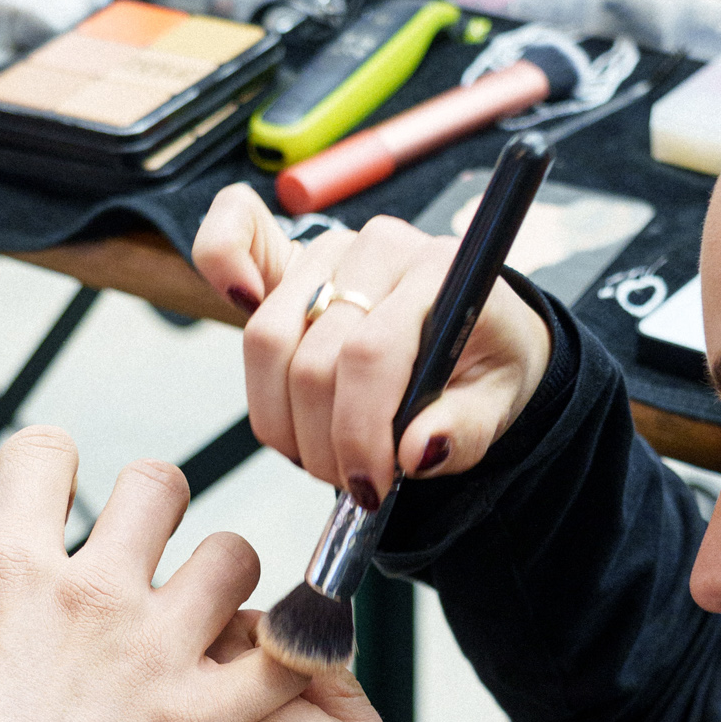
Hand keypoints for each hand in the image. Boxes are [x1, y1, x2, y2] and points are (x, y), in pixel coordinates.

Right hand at [0, 428, 304, 721]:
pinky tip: (281, 660)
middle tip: (147, 551)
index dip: (53, 466)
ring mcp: (155, 654)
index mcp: (5, 573)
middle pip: (159, 485)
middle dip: (155, 508)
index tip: (60, 489)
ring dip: (223, 579)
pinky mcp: (204, 720)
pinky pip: (288, 655)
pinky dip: (296, 650)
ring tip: (208, 615)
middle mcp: (89, 596)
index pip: (45, 453)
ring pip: (234, 556)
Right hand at [192, 183, 551, 501]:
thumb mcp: (499, 404)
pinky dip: (221, 261)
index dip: (358, 433)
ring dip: (281, 418)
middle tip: (351, 482)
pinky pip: (234, 235)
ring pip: (267, 337)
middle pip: (313, 359)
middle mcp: (380, 248)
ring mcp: (331, 249)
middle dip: (323, 443)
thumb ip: (464, 430)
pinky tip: (239, 297)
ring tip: (319, 453)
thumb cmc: (486, 361)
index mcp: (441, 271)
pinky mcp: (292, 254)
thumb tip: (417, 451)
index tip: (370, 487)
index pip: (370, 355)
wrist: (478, 327)